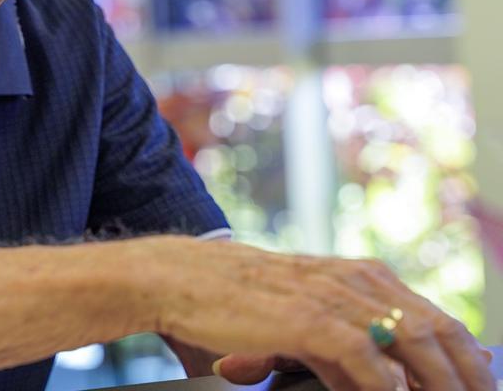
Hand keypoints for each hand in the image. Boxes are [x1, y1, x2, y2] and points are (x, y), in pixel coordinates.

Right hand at [133, 237, 495, 389]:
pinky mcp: (308, 318)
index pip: (436, 318)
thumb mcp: (302, 319)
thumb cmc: (237, 299)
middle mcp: (356, 279)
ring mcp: (333, 296)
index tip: (482, 387)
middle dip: (468, 375)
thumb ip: (344, 346)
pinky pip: (364, 355)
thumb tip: (378, 383)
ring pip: (412, 342)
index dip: (468, 358)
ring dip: (440, 383)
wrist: (182, 277)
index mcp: (360, 275)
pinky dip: (387, 383)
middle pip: (438, 330)